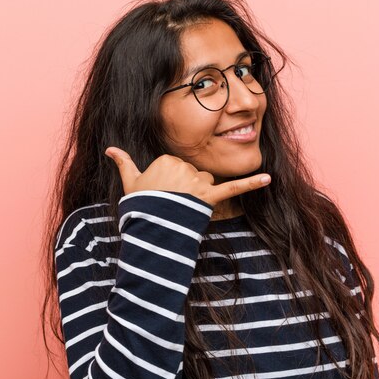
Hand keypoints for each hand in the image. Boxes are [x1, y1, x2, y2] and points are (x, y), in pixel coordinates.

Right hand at [104, 146, 270, 206]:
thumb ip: (123, 163)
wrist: (149, 229)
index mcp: (167, 159)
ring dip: (201, 194)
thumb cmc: (140, 205)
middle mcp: (184, 167)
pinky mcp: (210, 197)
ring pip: (208, 182)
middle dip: (186, 188)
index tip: (161, 193)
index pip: (177, 165)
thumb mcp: (129, 182)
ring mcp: (197, 183)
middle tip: (171, 204)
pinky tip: (268, 178)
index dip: (171, 182)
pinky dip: (251, 183)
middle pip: (194, 173)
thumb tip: (110, 149)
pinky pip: (233, 187)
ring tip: (185, 209)